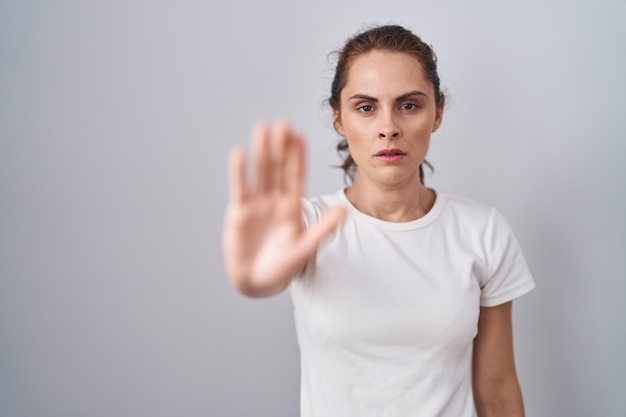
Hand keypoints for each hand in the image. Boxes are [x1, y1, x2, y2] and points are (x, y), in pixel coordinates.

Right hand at [223, 121, 345, 296]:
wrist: (257, 282)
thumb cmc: (284, 267)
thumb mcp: (306, 247)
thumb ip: (323, 228)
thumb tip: (344, 211)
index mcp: (293, 207)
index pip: (296, 176)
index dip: (298, 156)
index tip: (300, 135)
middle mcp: (275, 201)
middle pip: (278, 168)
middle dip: (281, 147)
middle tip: (283, 123)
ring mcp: (257, 205)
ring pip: (260, 173)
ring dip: (261, 152)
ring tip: (262, 128)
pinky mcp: (239, 212)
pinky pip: (240, 188)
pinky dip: (239, 173)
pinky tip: (239, 154)